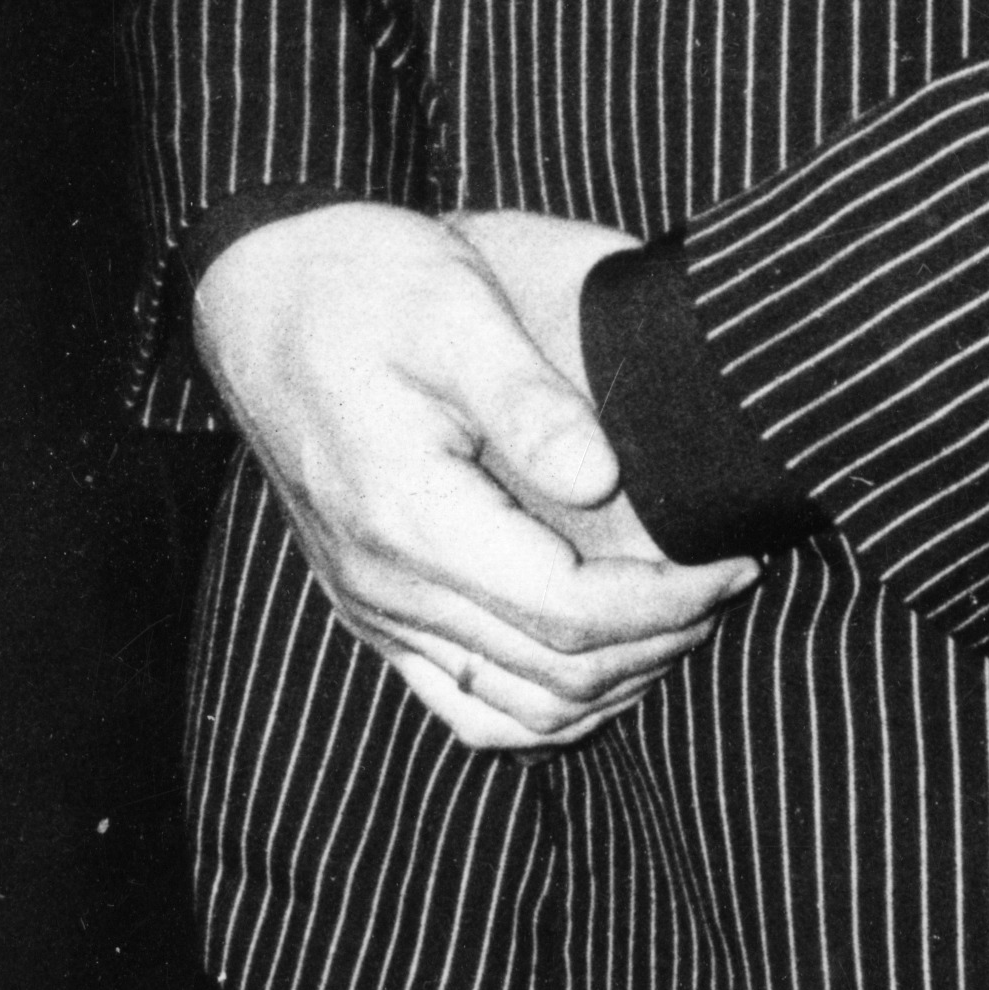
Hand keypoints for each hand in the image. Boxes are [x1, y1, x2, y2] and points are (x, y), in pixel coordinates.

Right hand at [191, 202, 758, 755]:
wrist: (256, 291)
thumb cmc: (359, 281)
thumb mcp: (451, 306)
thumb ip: (527, 398)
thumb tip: (602, 480)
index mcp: (408, 516)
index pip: (571, 615)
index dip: (672, 600)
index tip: (732, 554)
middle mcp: (386, 584)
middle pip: (558, 673)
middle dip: (664, 635)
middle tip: (726, 575)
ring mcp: (373, 606)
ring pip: (519, 709)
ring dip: (615, 678)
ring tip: (678, 610)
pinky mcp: (370, 606)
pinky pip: (468, 702)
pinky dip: (546, 702)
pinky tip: (595, 655)